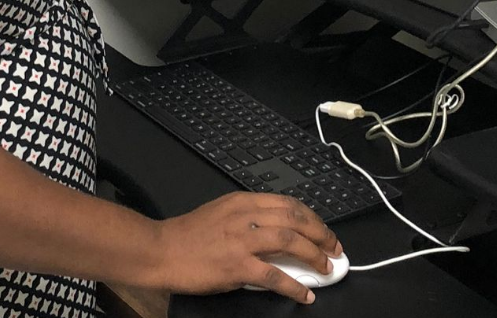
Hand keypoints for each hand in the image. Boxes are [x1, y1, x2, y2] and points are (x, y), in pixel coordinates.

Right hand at [151, 192, 342, 303]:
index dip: (313, 218)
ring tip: (326, 269)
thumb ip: (249, 219)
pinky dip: (294, 286)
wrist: (161, 250)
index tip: (324, 231)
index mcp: (244, 202)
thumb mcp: (222, 213)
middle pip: (296, 220)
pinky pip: (274, 276)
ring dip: (314, 256)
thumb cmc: (188, 235)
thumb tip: (280, 234)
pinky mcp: (237, 266)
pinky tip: (305, 294)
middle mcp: (246, 216)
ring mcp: (242, 241)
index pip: (289, 205)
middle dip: (322, 235)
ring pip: (291, 242)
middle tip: (335, 249)